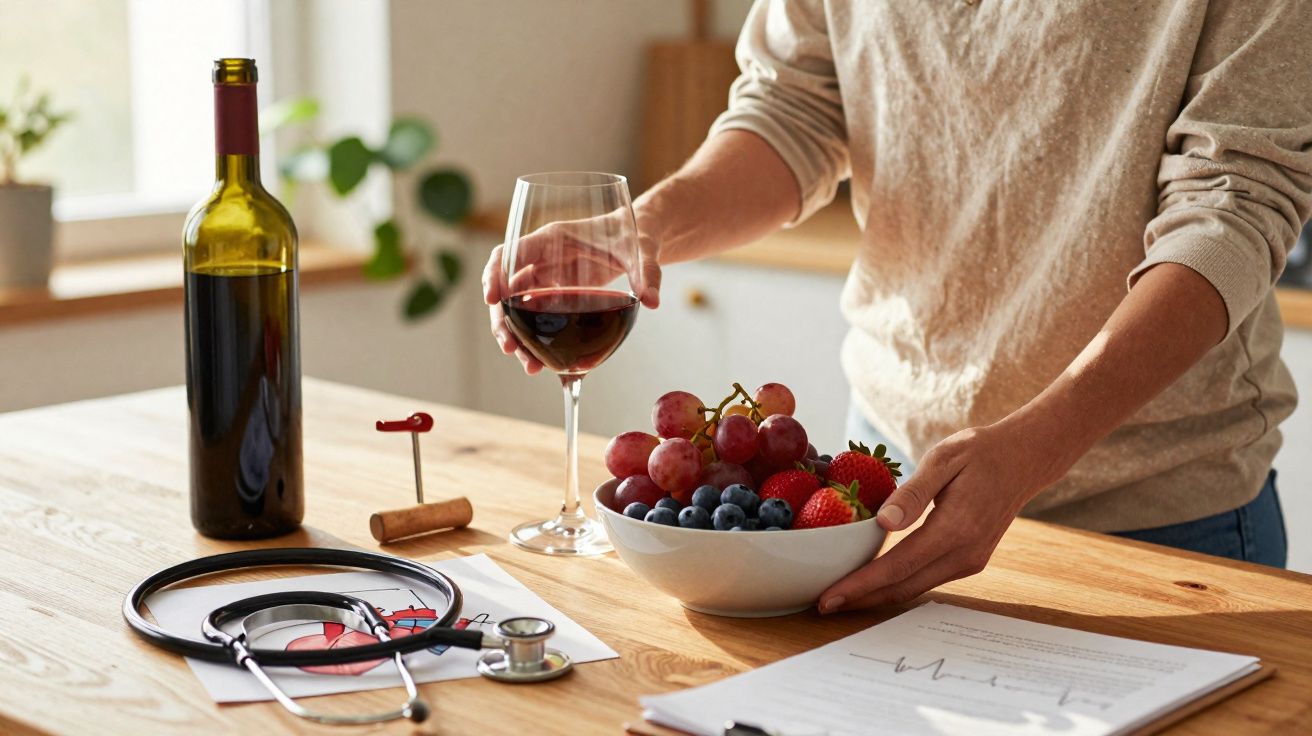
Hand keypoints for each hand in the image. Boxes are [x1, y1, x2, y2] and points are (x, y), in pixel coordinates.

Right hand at [482, 215, 660, 374]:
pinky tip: (541, 362)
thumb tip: (653, 301)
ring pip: (516, 306)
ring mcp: (545, 275)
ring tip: (528, 365)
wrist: (638, 236)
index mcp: (552, 237)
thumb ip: (647, 272)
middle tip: (509, 348)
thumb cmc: (634, 233)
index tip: (492, 300)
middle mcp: (542, 256)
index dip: (496, 274)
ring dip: (515, 335)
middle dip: (502, 318)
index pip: (511, 252)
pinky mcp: (554, 291)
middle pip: (506, 286)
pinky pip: (534, 314)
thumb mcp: (642, 250)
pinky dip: (533, 337)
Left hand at [818, 417, 1071, 612]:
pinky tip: (873, 581)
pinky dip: (897, 584)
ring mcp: (970, 561)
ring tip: (840, 597)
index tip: (828, 597)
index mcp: (954, 530)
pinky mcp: (970, 561)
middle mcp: (964, 554)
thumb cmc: (980, 452)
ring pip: (914, 588)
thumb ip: (912, 493)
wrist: (1024, 459)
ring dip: (877, 595)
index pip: (897, 567)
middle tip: (821, 604)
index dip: (860, 585)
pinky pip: (926, 579)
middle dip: (861, 599)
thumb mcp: (943, 459)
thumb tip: (882, 523)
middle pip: (903, 588)